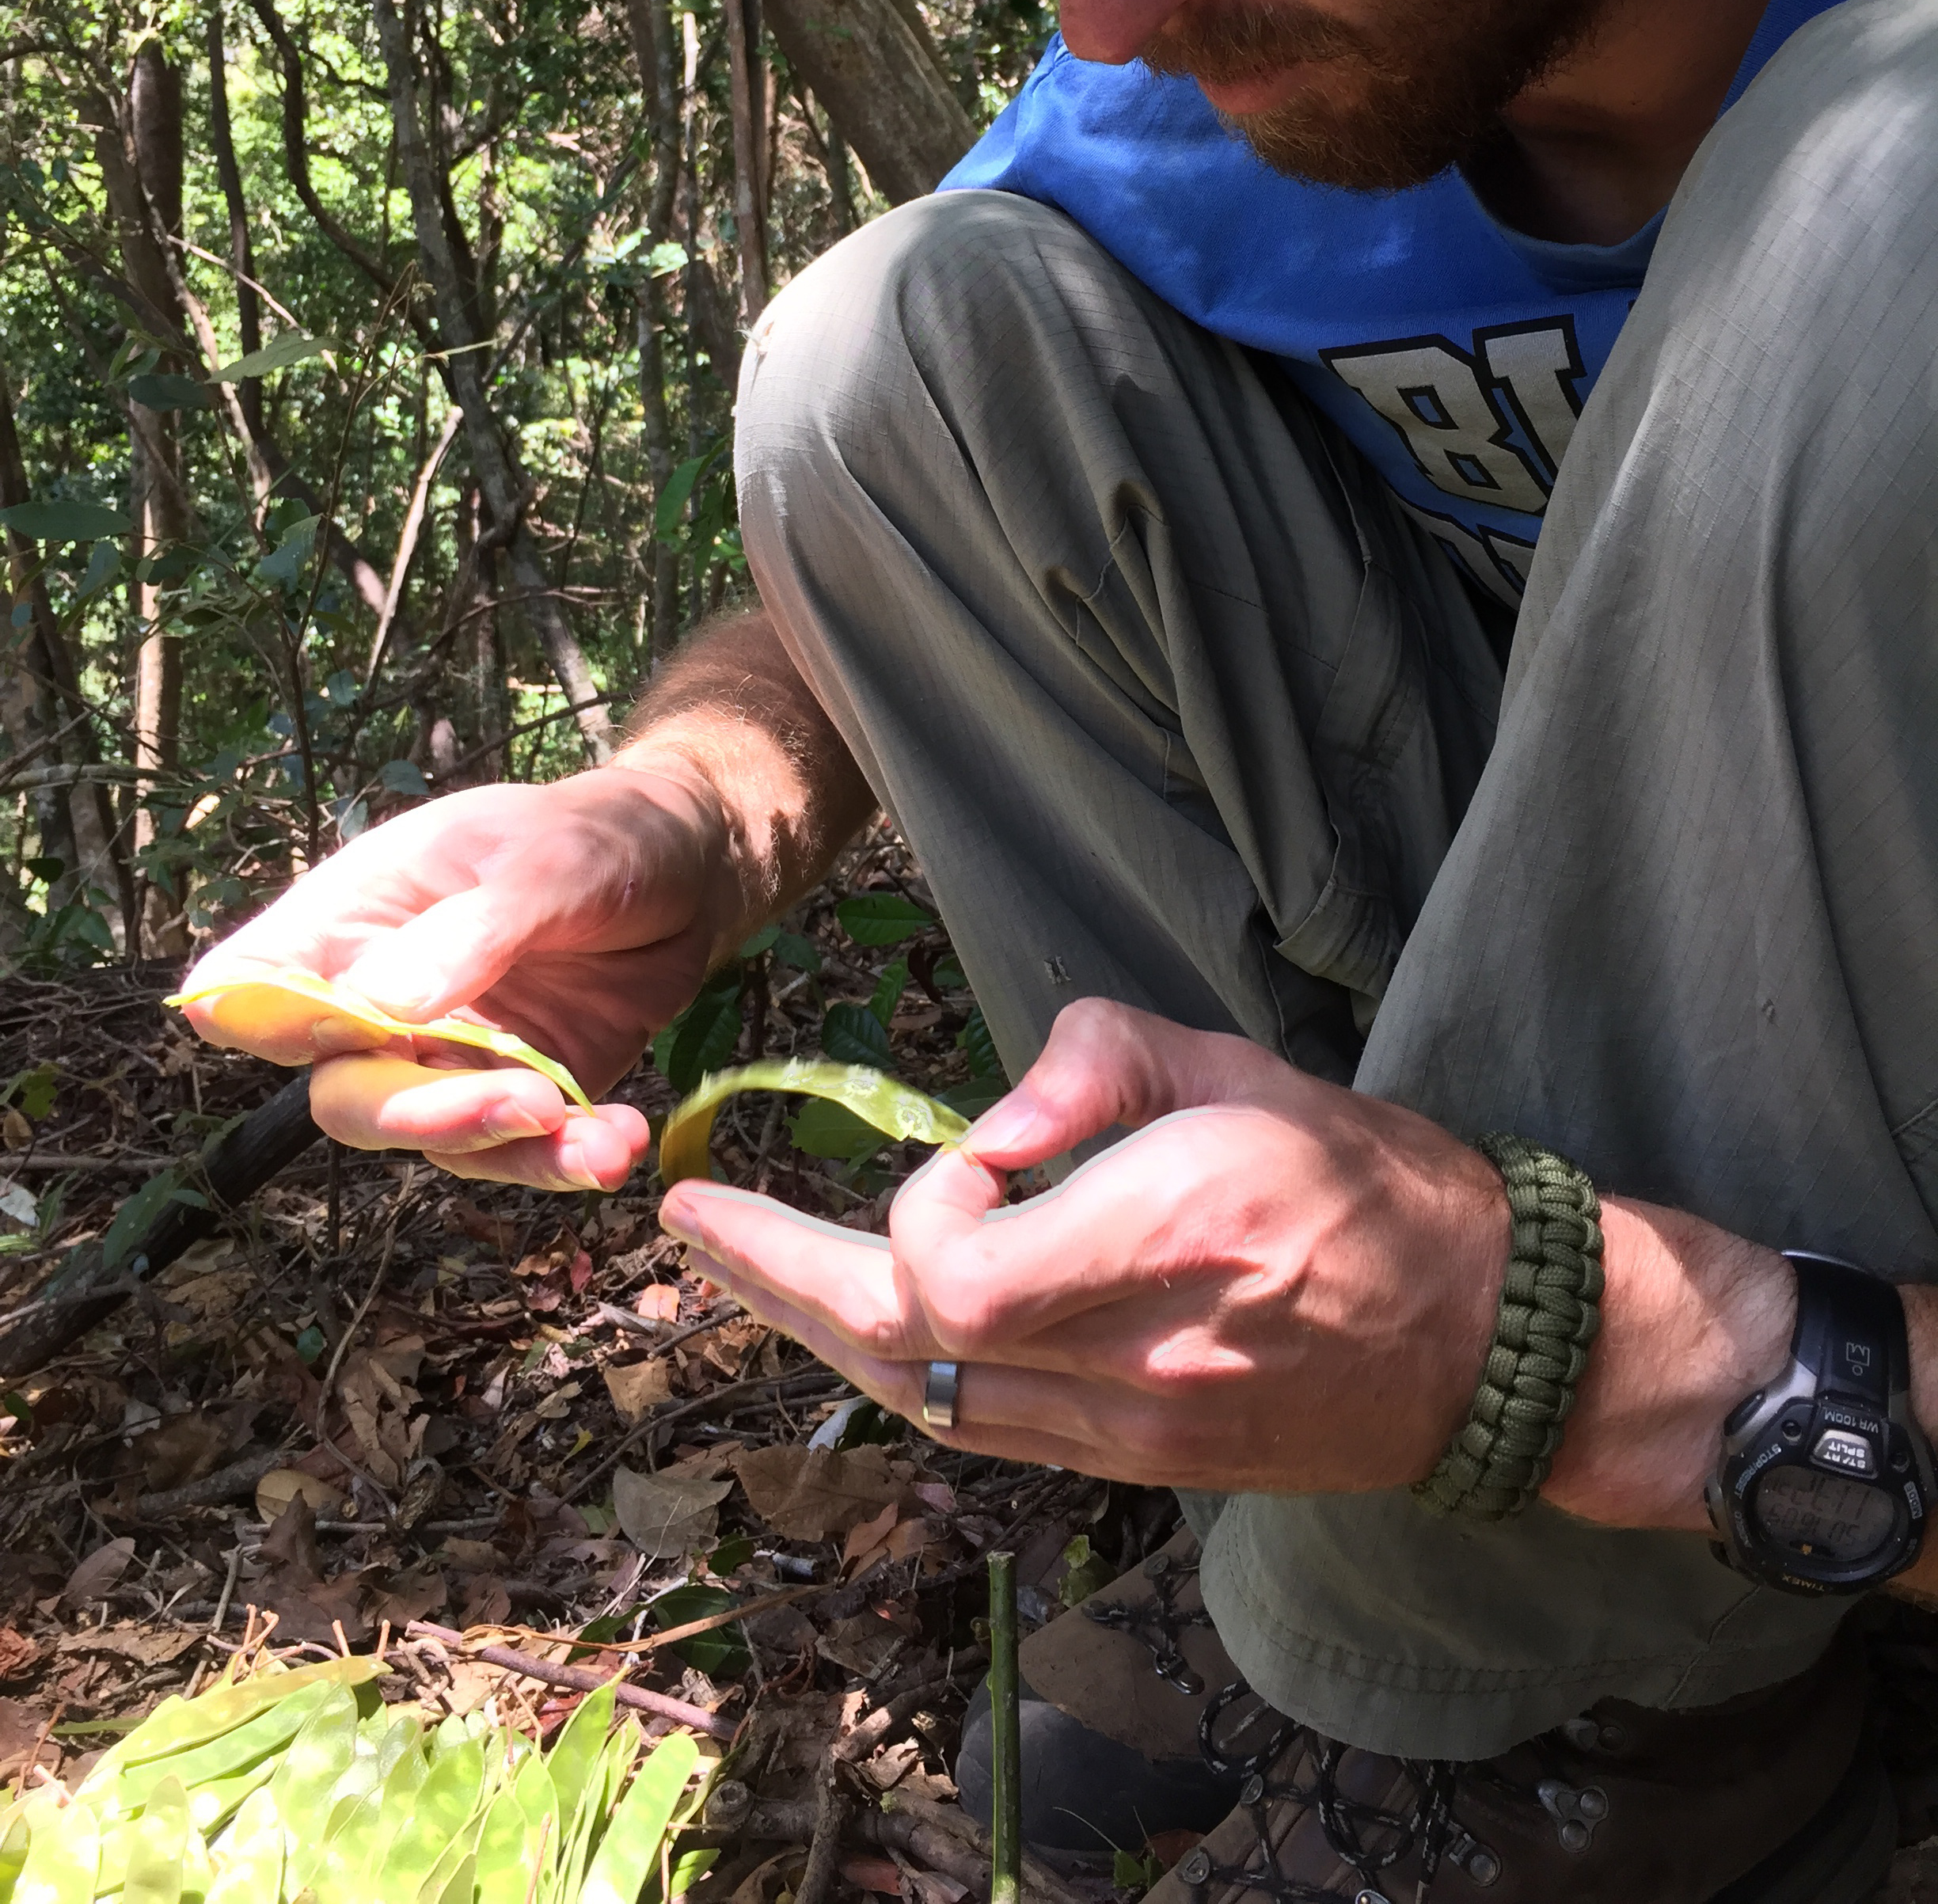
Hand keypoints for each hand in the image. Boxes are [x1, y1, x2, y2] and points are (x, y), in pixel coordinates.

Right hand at [178, 760, 735, 1191]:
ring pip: (433, 1139)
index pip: (252, 983)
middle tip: (518, 1099)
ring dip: (504, 1146)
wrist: (690, 870)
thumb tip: (379, 1005)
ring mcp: (452, 1057)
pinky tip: (616, 1145)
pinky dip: (565, 1161)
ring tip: (585, 1136)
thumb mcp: (547, 858)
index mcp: (357, 917)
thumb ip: (470, 930)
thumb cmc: (596, 836)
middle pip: (345, 1092)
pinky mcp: (522, 1096)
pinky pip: (520, 1152)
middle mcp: (384, 1000)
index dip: (259, 1022)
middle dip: (419, 1113)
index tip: (327, 1032)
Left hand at [661, 1000, 1508, 1492]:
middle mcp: (1139, 1358)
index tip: (972, 1157)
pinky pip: (986, 1429)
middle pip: (908, 1352)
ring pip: (929, 1404)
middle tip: (692, 1217)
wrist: (1484, 1340)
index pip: (959, 1280)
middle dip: (783, 1277)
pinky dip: (907, 1369)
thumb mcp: (1242, 1068)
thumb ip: (1098, 1061)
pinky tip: (860, 1323)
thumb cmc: (1366, 1180)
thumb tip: (987, 1123)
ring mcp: (1136, 1434)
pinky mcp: (1143, 1466)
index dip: (919, 1216)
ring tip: (740, 1262)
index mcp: (1170, 1239)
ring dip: (823, 1331)